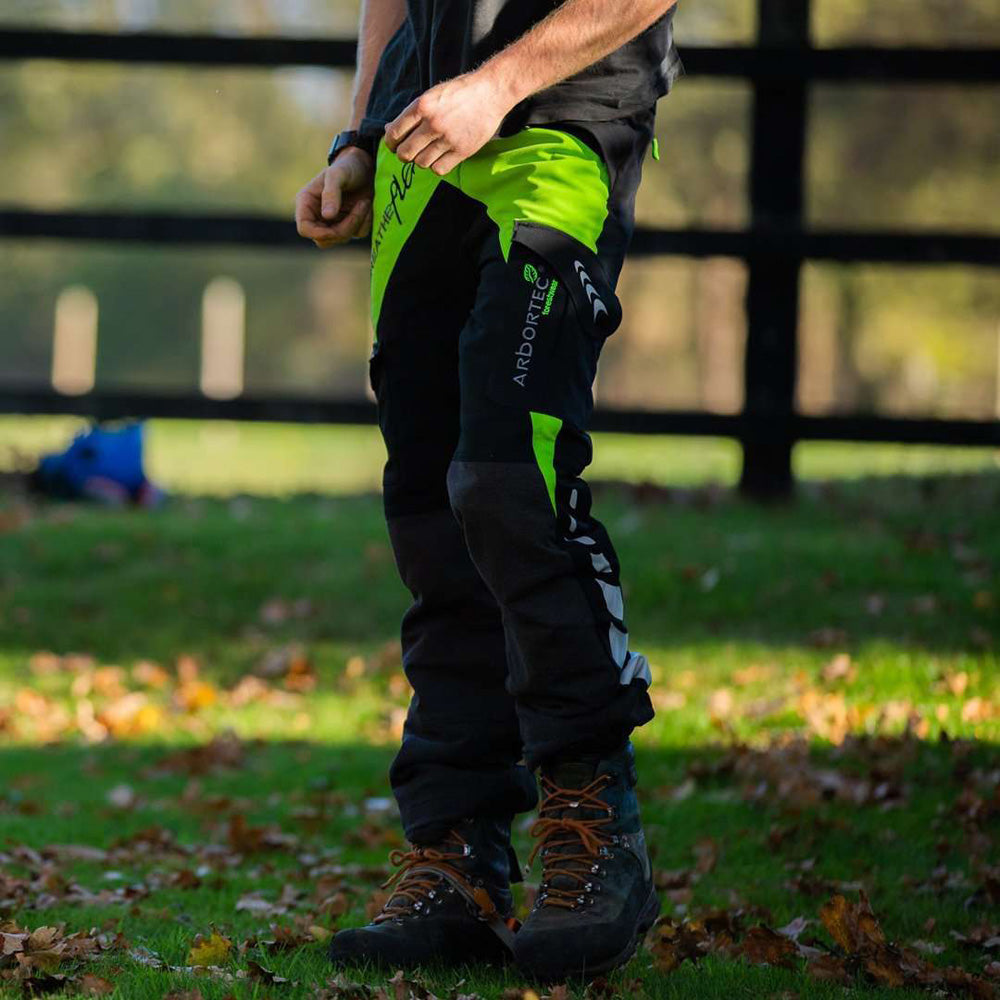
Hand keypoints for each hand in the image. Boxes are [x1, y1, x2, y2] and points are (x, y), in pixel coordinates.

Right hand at [295, 147, 373, 247]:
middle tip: (360, 208)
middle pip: (324, 239)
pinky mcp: (349, 224)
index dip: (318, 234)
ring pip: (341, 238)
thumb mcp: (337, 175)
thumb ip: (331, 193)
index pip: (304, 229)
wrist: (366, 166)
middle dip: (343, 229)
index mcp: (307, 203)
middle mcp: (317, 215)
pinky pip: (357, 234)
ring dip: (356, 222)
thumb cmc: (348, 166)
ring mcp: (333, 222)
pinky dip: (365, 222)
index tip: (335, 230)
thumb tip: (327, 216)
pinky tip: (366, 205)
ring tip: (364, 201)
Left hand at [384, 68, 516, 175]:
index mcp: (422, 106)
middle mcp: (433, 123)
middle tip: (409, 152)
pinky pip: (439, 169)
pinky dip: (436, 167)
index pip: (394, 134)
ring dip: (421, 160)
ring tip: (427, 152)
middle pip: (405, 153)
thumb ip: (412, 113)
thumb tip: (389, 129)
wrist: (491, 91)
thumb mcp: (432, 95)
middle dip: (403, 155)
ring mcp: (448, 139)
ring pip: (421, 163)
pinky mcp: (462, 151)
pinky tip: (440, 157)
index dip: (390, 143)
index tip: (394, 145)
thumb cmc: (459, 93)